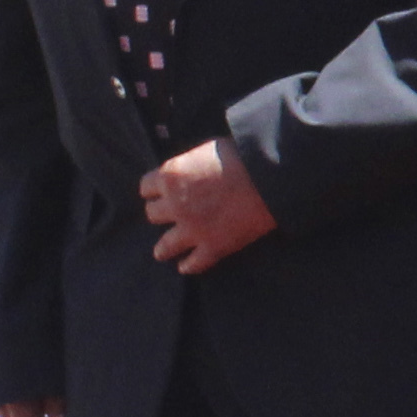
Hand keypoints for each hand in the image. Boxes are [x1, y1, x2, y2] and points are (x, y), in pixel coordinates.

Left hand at [136, 142, 275, 275]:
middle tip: (170, 216)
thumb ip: (191, 164)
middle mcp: (175, 204)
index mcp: (172, 176)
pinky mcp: (213, 247)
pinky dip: (189, 266)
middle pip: (152, 215)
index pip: (146, 187)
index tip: (161, 192)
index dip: (155, 189)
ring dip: (164, 248)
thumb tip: (190, 171)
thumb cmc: (243, 154)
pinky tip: (186, 267)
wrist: (270, 177)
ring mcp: (193, 229)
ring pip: (165, 245)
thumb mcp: (208, 149)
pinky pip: (193, 263)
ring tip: (163, 252)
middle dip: (161, 213)